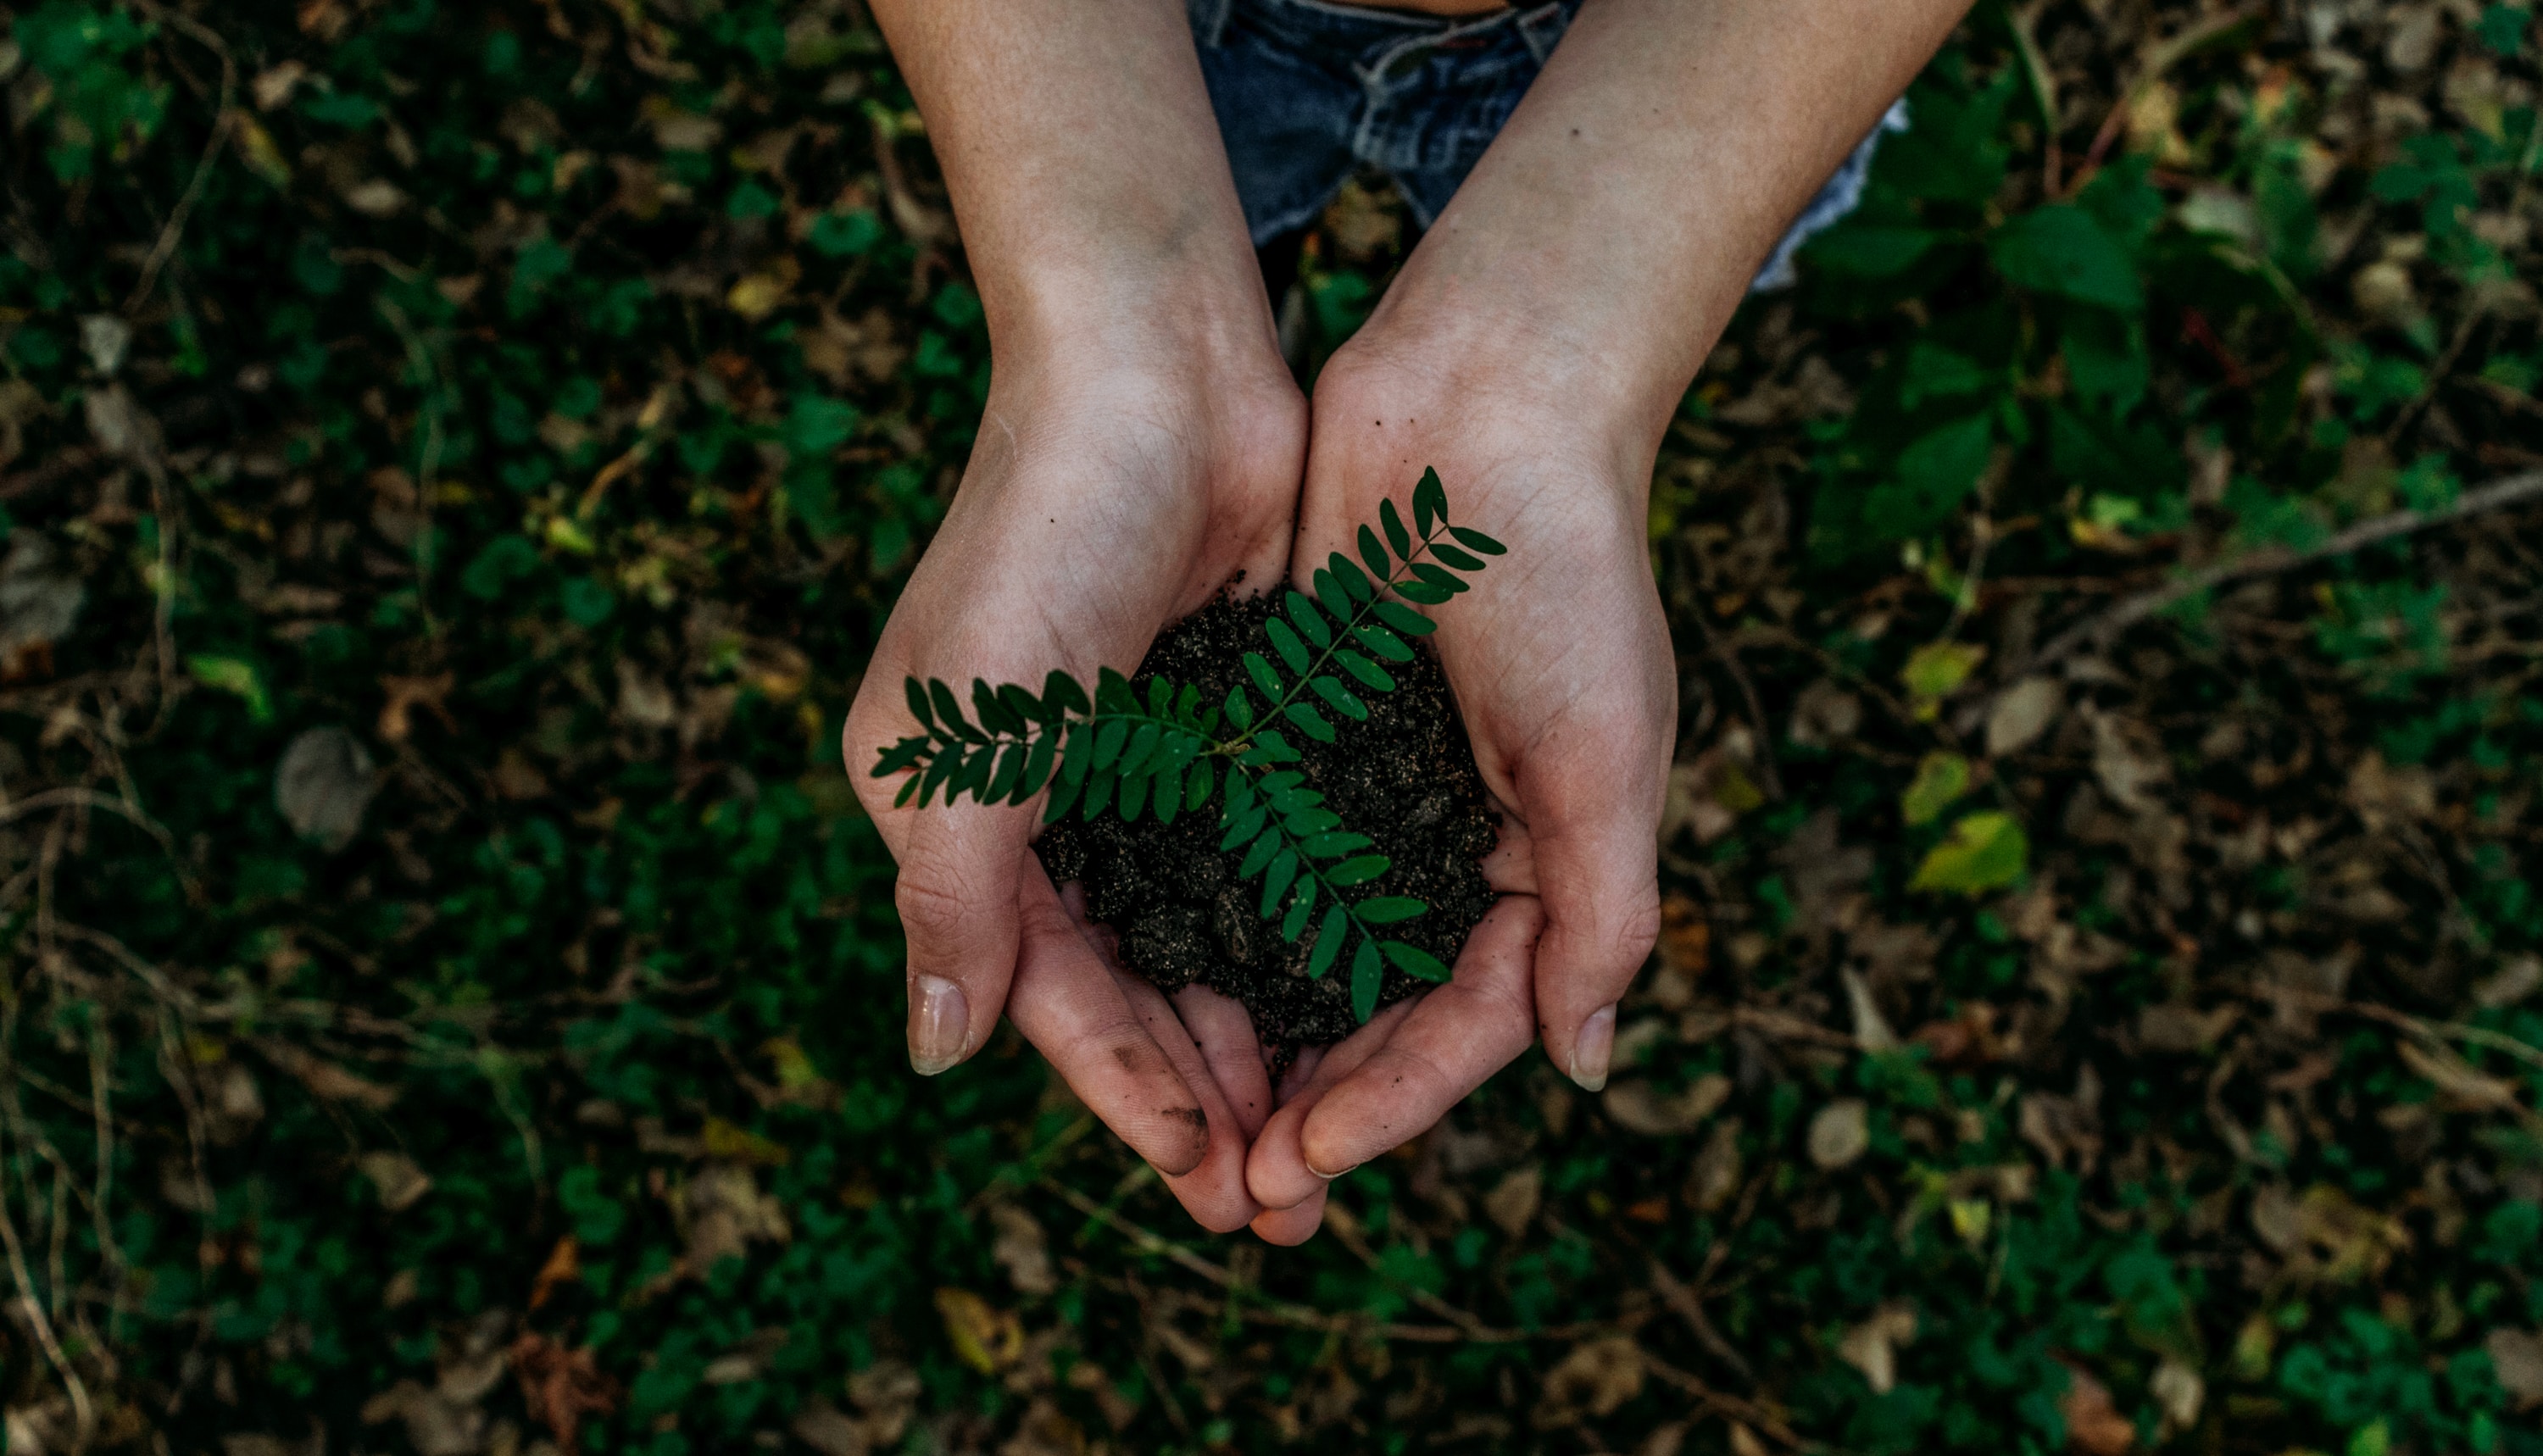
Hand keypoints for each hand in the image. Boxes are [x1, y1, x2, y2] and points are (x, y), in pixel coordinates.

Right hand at [845, 330, 1303, 1231]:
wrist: (1157, 366)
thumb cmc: (1044, 536)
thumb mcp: (972, 732)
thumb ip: (955, 897)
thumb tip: (936, 1056)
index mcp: (958, 814)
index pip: (1049, 992)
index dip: (1127, 1093)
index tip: (1209, 1182)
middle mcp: (1044, 803)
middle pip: (1131, 986)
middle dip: (1202, 1094)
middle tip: (1283, 1203)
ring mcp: (1139, 765)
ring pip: (1203, 939)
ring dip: (1258, 1036)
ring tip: (1324, 1137)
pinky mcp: (1225, 723)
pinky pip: (1261, 861)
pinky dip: (1298, 937)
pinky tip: (1355, 1004)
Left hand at [1243, 330, 1673, 1236]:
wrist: (1483, 399)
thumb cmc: (1566, 572)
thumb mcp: (1605, 754)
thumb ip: (1601, 914)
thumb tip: (1582, 1067)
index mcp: (1538, 862)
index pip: (1463, 1023)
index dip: (1390, 1104)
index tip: (1303, 1163)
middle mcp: (1447, 842)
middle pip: (1373, 1010)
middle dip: (1311, 1104)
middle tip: (1234, 1193)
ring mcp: (1364, 790)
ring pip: (1298, 950)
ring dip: (1249, 1039)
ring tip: (1185, 1125)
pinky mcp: (1291, 731)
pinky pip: (1244, 853)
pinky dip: (1207, 922)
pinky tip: (1147, 982)